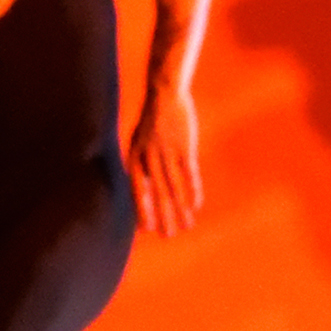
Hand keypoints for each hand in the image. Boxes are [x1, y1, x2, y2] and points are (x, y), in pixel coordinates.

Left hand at [129, 88, 205, 236]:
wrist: (164, 94)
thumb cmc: (152, 121)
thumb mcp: (139, 142)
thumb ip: (141, 165)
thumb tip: (143, 189)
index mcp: (134, 156)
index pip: (136, 189)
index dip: (142, 209)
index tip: (146, 230)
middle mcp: (148, 157)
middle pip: (156, 192)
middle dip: (162, 216)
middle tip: (167, 236)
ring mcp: (167, 152)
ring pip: (173, 187)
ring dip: (180, 209)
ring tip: (185, 226)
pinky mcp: (184, 147)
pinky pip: (189, 175)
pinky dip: (192, 191)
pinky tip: (195, 206)